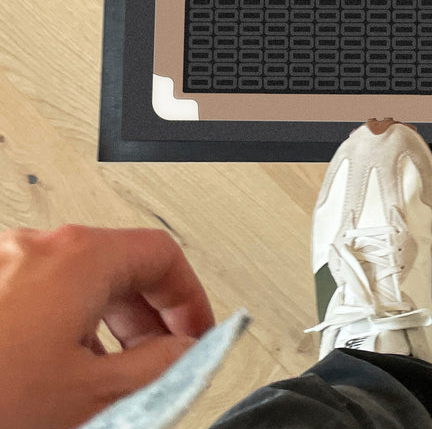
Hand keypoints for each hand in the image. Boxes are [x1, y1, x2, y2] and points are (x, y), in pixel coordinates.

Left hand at [0, 225, 214, 428]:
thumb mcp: (95, 395)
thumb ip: (162, 365)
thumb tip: (186, 352)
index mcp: (81, 257)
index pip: (163, 255)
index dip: (191, 298)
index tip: (199, 332)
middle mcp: (40, 249)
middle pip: (119, 264)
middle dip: (149, 315)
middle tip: (166, 356)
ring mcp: (3, 267)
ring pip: (77, 284)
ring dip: (107, 326)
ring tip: (110, 378)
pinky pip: (39, 298)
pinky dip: (65, 329)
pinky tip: (57, 379)